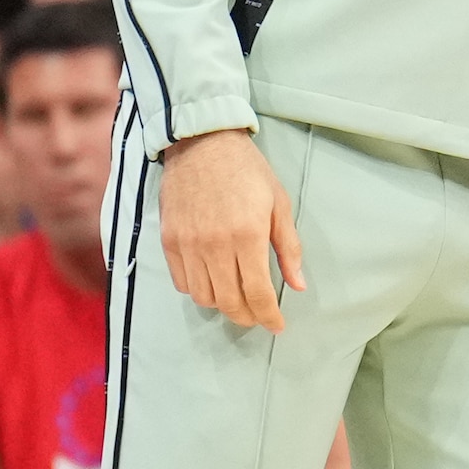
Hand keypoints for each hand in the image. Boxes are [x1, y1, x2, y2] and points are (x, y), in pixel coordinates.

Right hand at [157, 129, 303, 331]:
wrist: (202, 142)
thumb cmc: (247, 170)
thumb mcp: (278, 203)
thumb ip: (288, 248)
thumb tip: (298, 286)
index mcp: (248, 236)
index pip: (258, 294)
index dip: (269, 317)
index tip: (277, 325)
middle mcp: (215, 246)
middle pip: (229, 302)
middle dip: (247, 317)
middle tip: (258, 315)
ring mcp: (189, 244)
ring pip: (204, 297)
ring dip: (222, 305)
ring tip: (236, 298)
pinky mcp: (169, 240)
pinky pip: (182, 282)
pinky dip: (198, 290)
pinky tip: (213, 281)